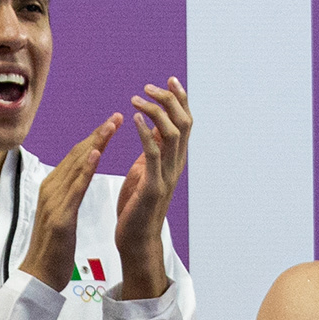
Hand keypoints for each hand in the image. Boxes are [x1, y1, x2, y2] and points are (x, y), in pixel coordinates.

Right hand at [18, 113, 127, 291]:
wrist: (40, 275)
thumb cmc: (54, 248)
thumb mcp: (62, 214)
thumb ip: (68, 194)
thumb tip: (77, 177)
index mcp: (52, 187)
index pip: (75, 157)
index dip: (94, 138)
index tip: (111, 123)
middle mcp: (50, 188)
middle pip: (76, 155)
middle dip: (97, 134)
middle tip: (116, 117)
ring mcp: (54, 201)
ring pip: (76, 165)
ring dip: (95, 144)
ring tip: (110, 126)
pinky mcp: (60, 216)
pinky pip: (75, 188)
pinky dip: (86, 169)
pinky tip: (96, 153)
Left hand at [108, 81, 186, 299]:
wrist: (136, 240)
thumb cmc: (137, 207)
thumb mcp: (145, 171)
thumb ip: (152, 150)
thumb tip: (152, 127)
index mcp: (174, 160)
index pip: (184, 122)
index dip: (181, 99)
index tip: (170, 79)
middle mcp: (176, 165)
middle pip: (184, 122)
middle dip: (171, 99)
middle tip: (151, 86)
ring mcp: (167, 175)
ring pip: (172, 134)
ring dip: (155, 111)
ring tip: (136, 99)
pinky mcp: (153, 186)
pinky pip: (153, 154)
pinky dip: (145, 133)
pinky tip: (134, 120)